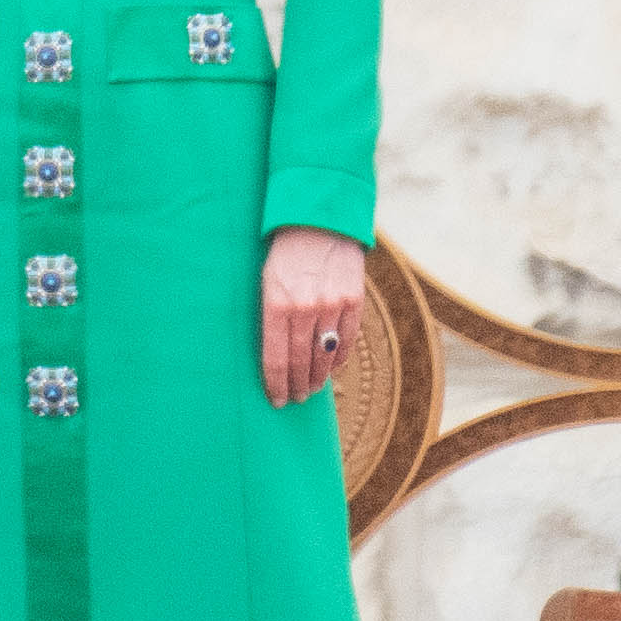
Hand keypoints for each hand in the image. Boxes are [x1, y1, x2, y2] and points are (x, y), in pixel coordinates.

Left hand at [262, 228, 369, 408]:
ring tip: (311, 389)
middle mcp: (305, 308)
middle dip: (296, 386)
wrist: (318, 221)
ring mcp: (332, 305)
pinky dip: (338, 359)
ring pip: (325, 356)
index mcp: (276, 304)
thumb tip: (276, 356)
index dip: (276, 385)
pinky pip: (346, 340)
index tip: (276, 400)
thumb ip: (270, 317)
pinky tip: (330, 369)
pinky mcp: (353, 300)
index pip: (276, 359)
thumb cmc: (284, 253)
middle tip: (294, 398)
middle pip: (301, 362)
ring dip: (317, 378)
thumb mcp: (266, 281)